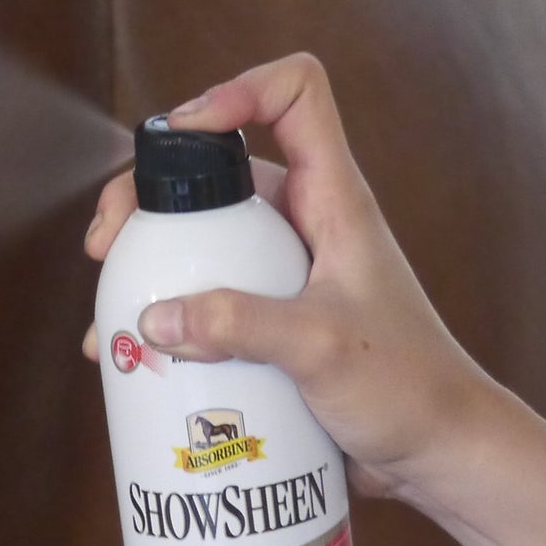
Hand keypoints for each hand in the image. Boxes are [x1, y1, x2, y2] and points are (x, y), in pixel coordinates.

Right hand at [83, 54, 545, 545]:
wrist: (437, 454)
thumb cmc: (408, 387)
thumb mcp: (320, 348)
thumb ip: (240, 325)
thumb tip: (152, 318)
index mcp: (334, 200)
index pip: (295, 95)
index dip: (236, 92)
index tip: (179, 136)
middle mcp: (304, 224)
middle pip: (216, 171)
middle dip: (148, 196)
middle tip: (108, 246)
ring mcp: (283, 274)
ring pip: (200, 242)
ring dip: (147, 267)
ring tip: (110, 314)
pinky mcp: (268, 322)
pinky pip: (203, 301)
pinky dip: (164, 321)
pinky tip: (133, 360)